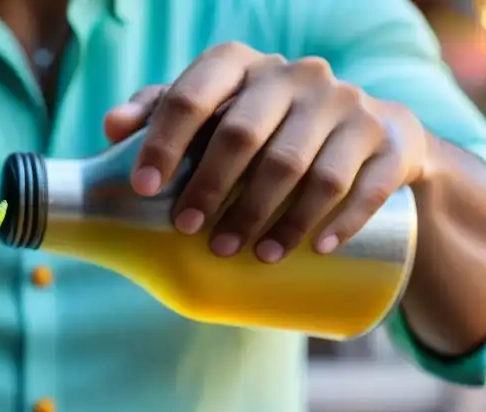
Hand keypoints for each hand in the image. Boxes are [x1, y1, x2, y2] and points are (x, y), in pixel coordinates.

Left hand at [103, 42, 428, 261]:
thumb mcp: (215, 109)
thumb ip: (161, 113)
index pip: (194, 95)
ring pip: (306, 167)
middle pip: (245, 135)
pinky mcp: (388, 141)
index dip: (164, 141)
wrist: (364, 130)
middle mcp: (296, 77)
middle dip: (212, 188)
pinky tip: (319, 248)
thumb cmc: (265, 125)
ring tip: (251, 254)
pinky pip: (368, 182)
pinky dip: (342, 219)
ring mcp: (347, 107)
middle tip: (191, 231)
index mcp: (242, 68)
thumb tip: (111, 130)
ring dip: (274, 216)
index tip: (145, 188)